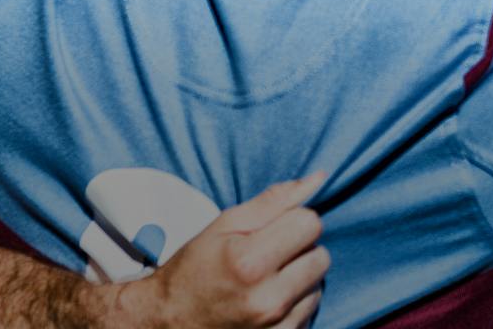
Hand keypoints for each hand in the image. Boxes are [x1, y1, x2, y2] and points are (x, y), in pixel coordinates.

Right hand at [98, 176, 331, 328]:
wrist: (171, 322)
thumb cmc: (195, 268)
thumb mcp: (224, 226)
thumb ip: (273, 201)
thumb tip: (317, 179)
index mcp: (249, 261)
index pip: (309, 223)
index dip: (293, 220)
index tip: (272, 229)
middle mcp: (268, 297)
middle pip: (321, 255)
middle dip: (300, 249)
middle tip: (268, 254)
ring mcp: (277, 325)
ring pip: (319, 284)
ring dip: (300, 277)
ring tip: (266, 279)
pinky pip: (311, 309)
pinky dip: (296, 301)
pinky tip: (269, 299)